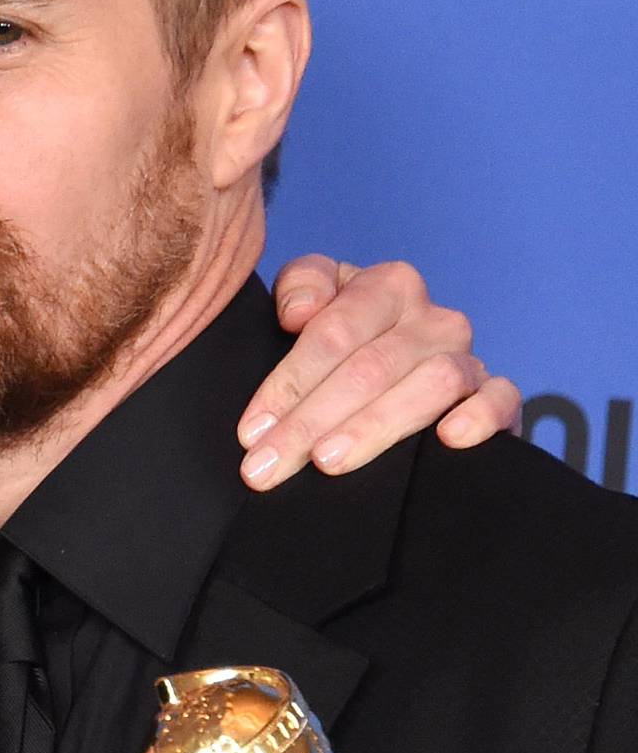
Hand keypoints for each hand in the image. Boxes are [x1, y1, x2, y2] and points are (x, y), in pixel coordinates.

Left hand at [239, 259, 520, 488]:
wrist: (395, 373)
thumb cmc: (345, 342)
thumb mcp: (313, 301)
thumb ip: (301, 286)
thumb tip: (298, 312)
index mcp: (388, 286)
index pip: (332, 333)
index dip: (288, 383)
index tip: (250, 432)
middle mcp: (433, 318)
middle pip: (370, 367)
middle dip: (310, 421)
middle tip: (267, 466)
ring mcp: (466, 356)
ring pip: (430, 384)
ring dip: (374, 426)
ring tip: (328, 462)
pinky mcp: (496, 396)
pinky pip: (501, 399)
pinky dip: (481, 415)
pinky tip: (448, 439)